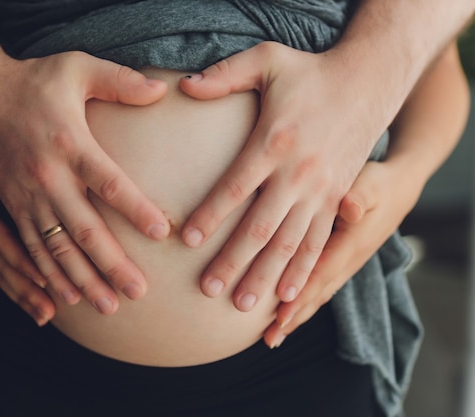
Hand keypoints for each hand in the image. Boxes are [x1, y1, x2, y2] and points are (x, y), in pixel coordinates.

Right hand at [0, 51, 170, 313]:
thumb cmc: (34, 80)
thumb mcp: (77, 67)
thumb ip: (120, 81)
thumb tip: (162, 89)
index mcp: (69, 143)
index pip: (108, 182)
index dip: (136, 208)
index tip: (163, 232)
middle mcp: (47, 176)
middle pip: (84, 228)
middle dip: (111, 264)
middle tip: (138, 292)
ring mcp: (26, 196)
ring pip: (56, 248)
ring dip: (82, 280)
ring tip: (108, 307)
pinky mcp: (11, 207)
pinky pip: (29, 249)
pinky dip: (47, 276)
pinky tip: (65, 299)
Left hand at [179, 42, 385, 310]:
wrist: (368, 81)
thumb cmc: (310, 73)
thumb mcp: (268, 60)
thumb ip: (225, 74)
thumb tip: (183, 86)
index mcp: (274, 142)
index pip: (235, 187)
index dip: (210, 214)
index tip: (185, 240)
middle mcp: (298, 173)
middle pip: (261, 226)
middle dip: (233, 260)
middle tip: (208, 289)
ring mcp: (321, 190)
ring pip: (291, 243)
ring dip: (266, 276)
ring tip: (243, 305)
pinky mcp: (336, 198)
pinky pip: (320, 241)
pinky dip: (303, 270)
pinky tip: (288, 295)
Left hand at [263, 160, 419, 347]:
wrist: (398, 189)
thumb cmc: (377, 183)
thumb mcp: (370, 184)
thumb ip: (360, 197)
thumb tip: (350, 208)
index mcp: (350, 245)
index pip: (320, 275)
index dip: (300, 295)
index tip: (279, 316)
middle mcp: (348, 261)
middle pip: (317, 294)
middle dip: (293, 317)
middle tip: (270, 339)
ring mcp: (345, 264)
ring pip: (318, 295)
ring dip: (296, 316)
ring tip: (272, 338)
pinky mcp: (340, 262)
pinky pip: (319, 287)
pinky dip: (303, 303)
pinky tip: (285, 315)